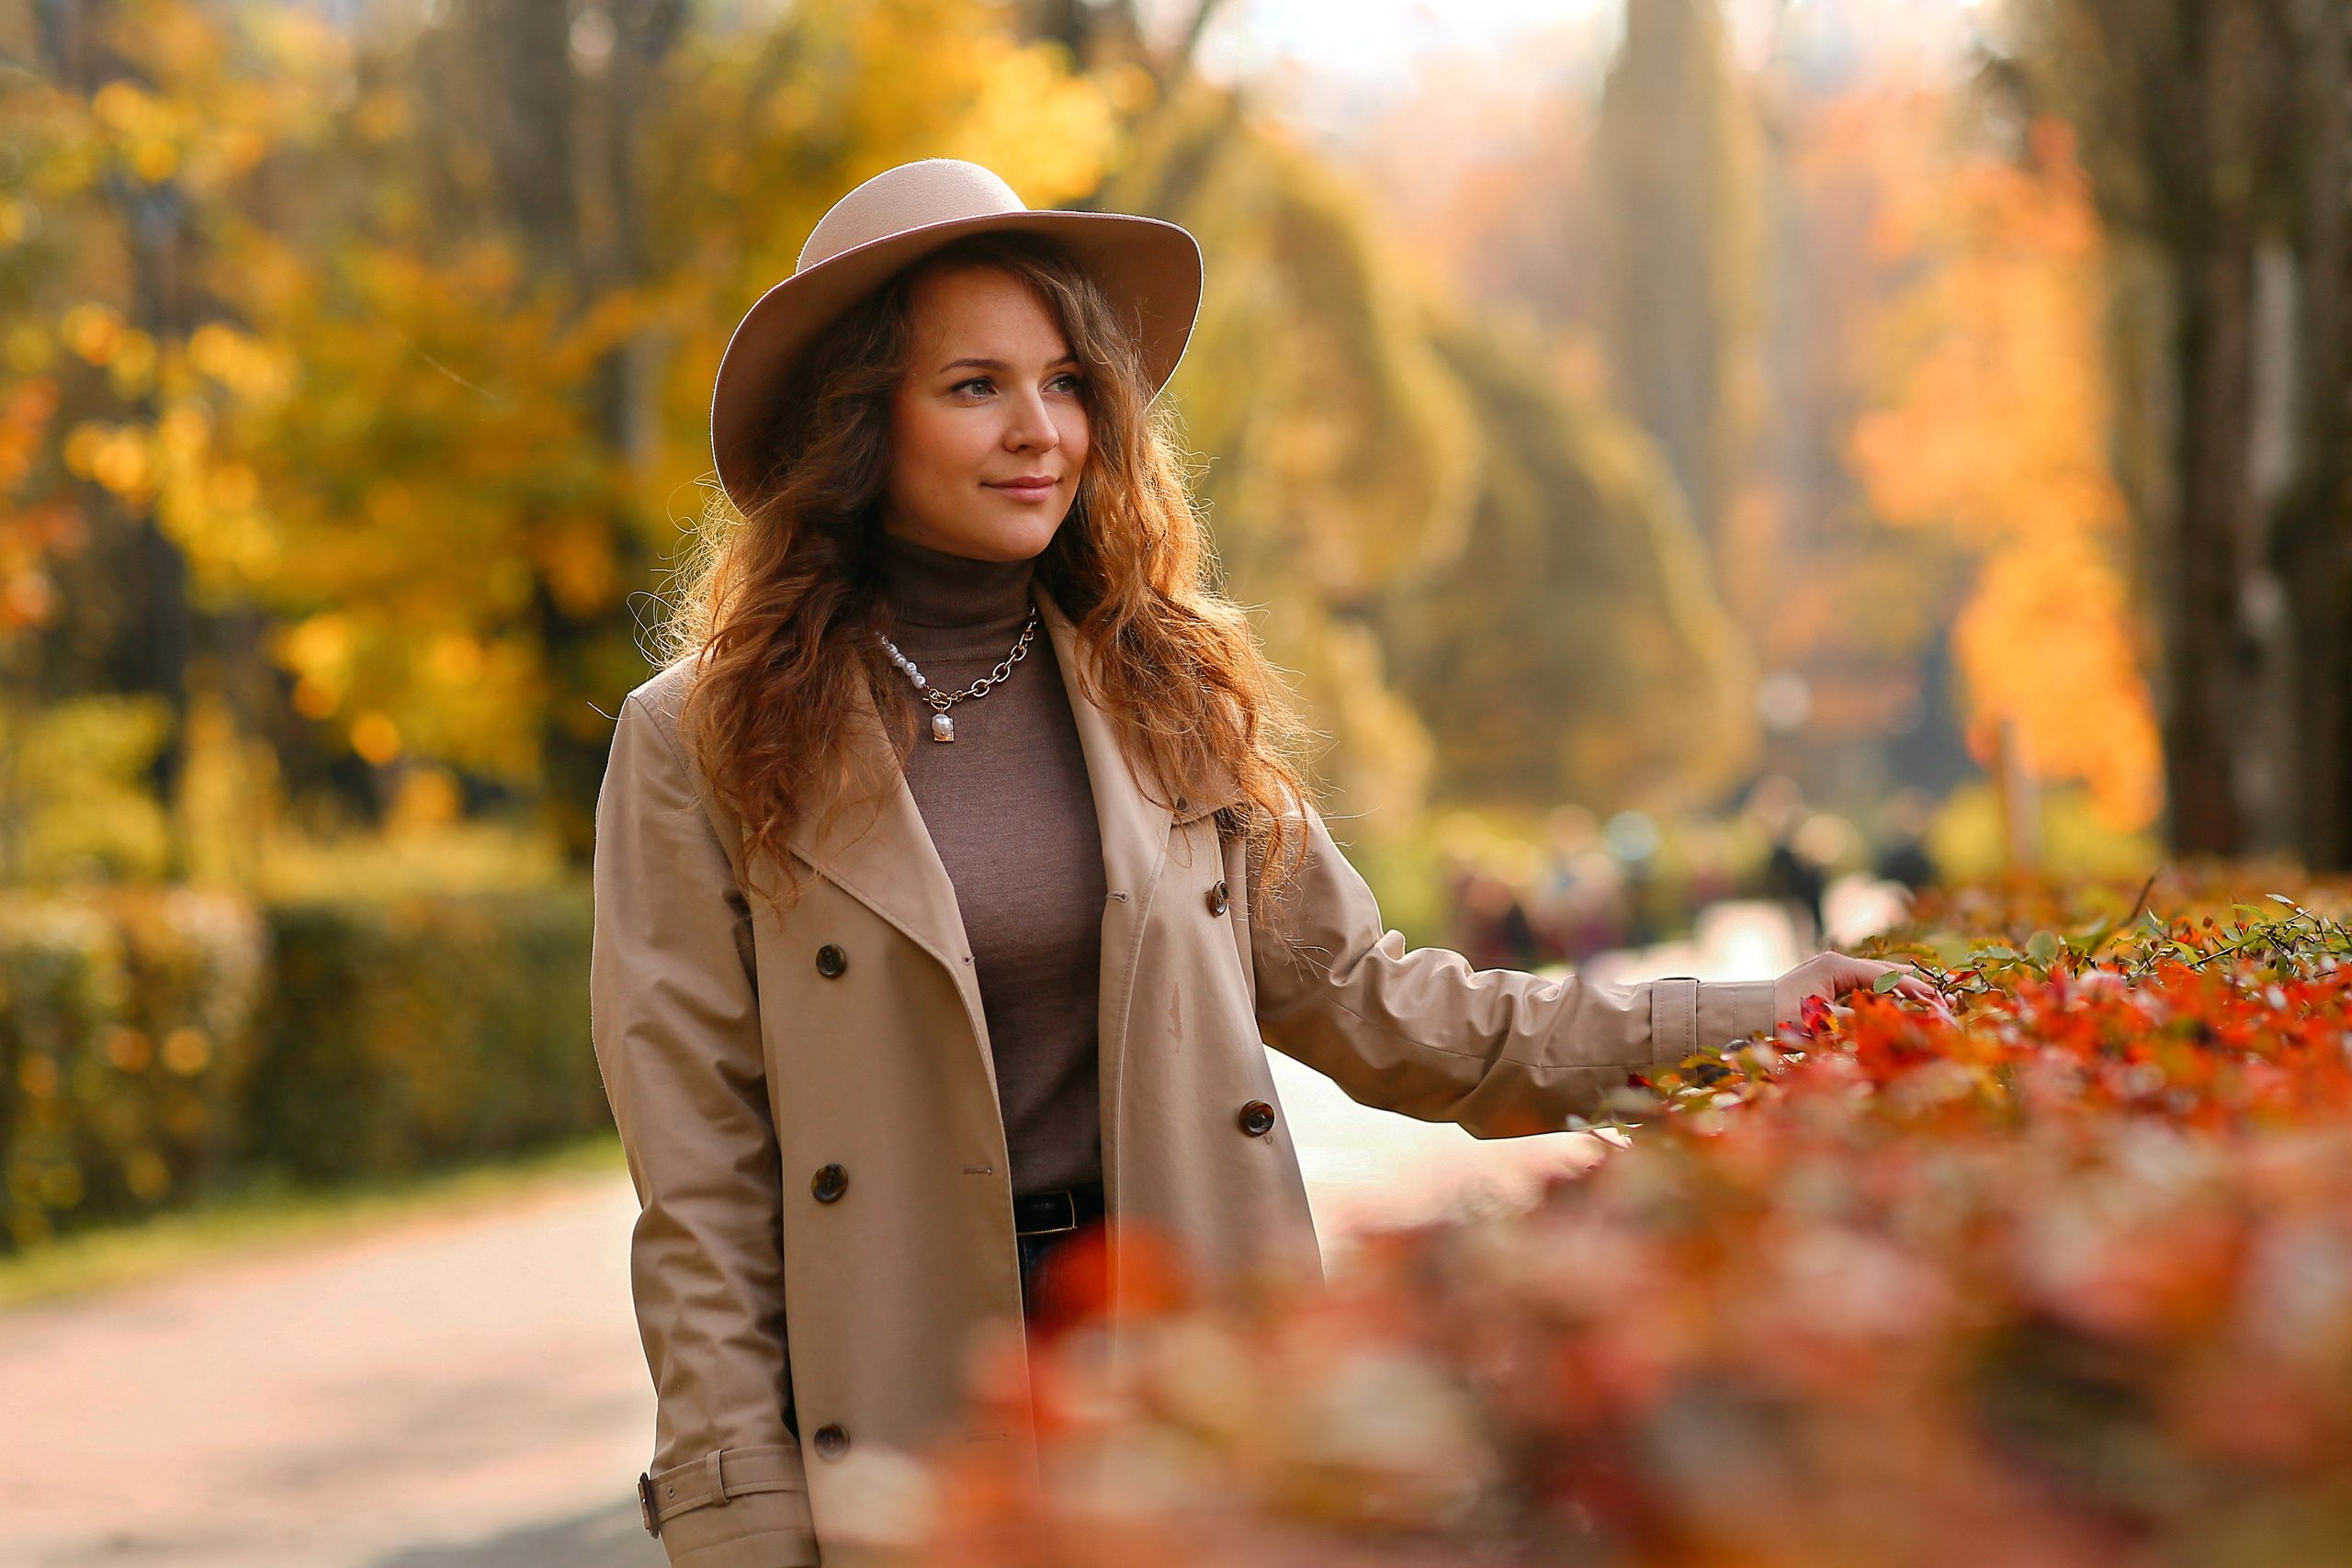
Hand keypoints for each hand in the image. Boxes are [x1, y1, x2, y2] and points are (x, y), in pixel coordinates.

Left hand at [1773, 951, 1939, 1026]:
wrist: (1750, 1012)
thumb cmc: (1782, 1016)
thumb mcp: (1823, 1022)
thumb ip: (1859, 1021)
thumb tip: (1891, 1023)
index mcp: (1837, 966)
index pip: (1883, 977)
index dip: (1911, 990)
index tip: (1935, 1000)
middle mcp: (1836, 962)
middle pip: (1882, 971)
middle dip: (1910, 985)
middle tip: (1939, 997)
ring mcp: (1831, 969)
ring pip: (1873, 975)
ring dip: (1898, 986)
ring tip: (1926, 993)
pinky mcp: (1827, 979)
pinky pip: (1861, 983)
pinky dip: (1880, 990)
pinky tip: (1896, 996)